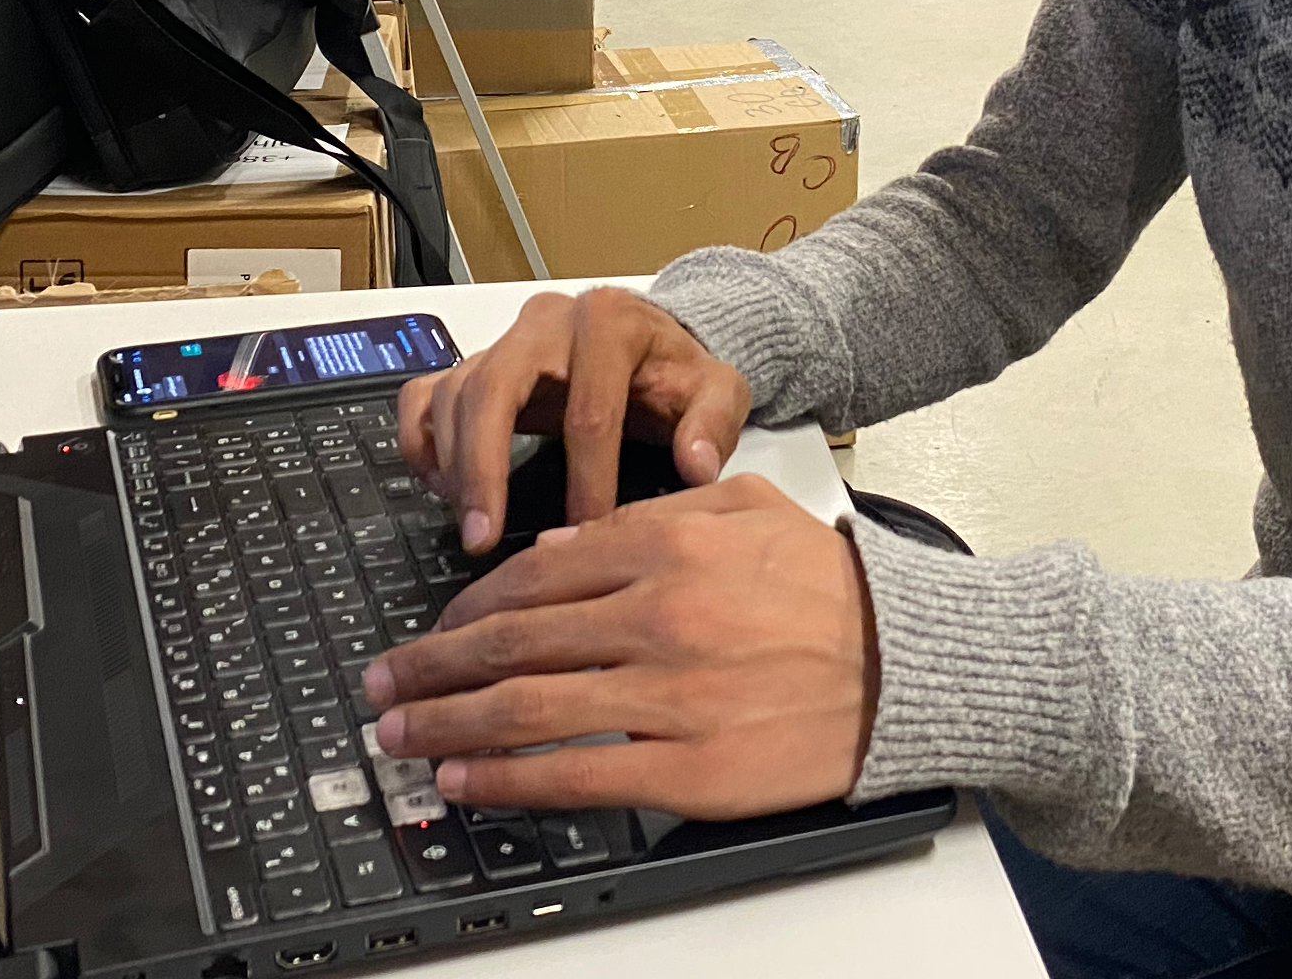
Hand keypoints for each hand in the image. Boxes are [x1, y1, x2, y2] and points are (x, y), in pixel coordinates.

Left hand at [361, 475, 876, 818]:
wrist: (908, 664)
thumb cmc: (832, 589)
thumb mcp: (745, 509)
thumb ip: (649, 516)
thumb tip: (561, 544)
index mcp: (665, 548)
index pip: (532, 574)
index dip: (466, 607)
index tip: (432, 628)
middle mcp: (655, 616)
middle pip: (509, 640)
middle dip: (431, 666)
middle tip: (383, 682)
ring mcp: (667, 696)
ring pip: (524, 707)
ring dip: (447, 724)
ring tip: (401, 735)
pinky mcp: (686, 769)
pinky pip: (573, 774)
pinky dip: (506, 780)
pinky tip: (466, 782)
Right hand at [396, 286, 750, 552]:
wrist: (655, 344)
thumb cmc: (677, 374)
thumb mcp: (717, 389)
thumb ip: (713, 424)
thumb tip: (696, 467)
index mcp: (609, 324)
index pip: (589, 409)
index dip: (588, 479)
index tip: (585, 531)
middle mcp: (547, 323)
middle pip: (493, 387)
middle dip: (483, 466)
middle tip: (483, 535)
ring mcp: (504, 341)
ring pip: (454, 391)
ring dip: (452, 463)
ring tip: (470, 525)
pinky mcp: (476, 362)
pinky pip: (424, 394)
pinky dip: (421, 440)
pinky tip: (442, 487)